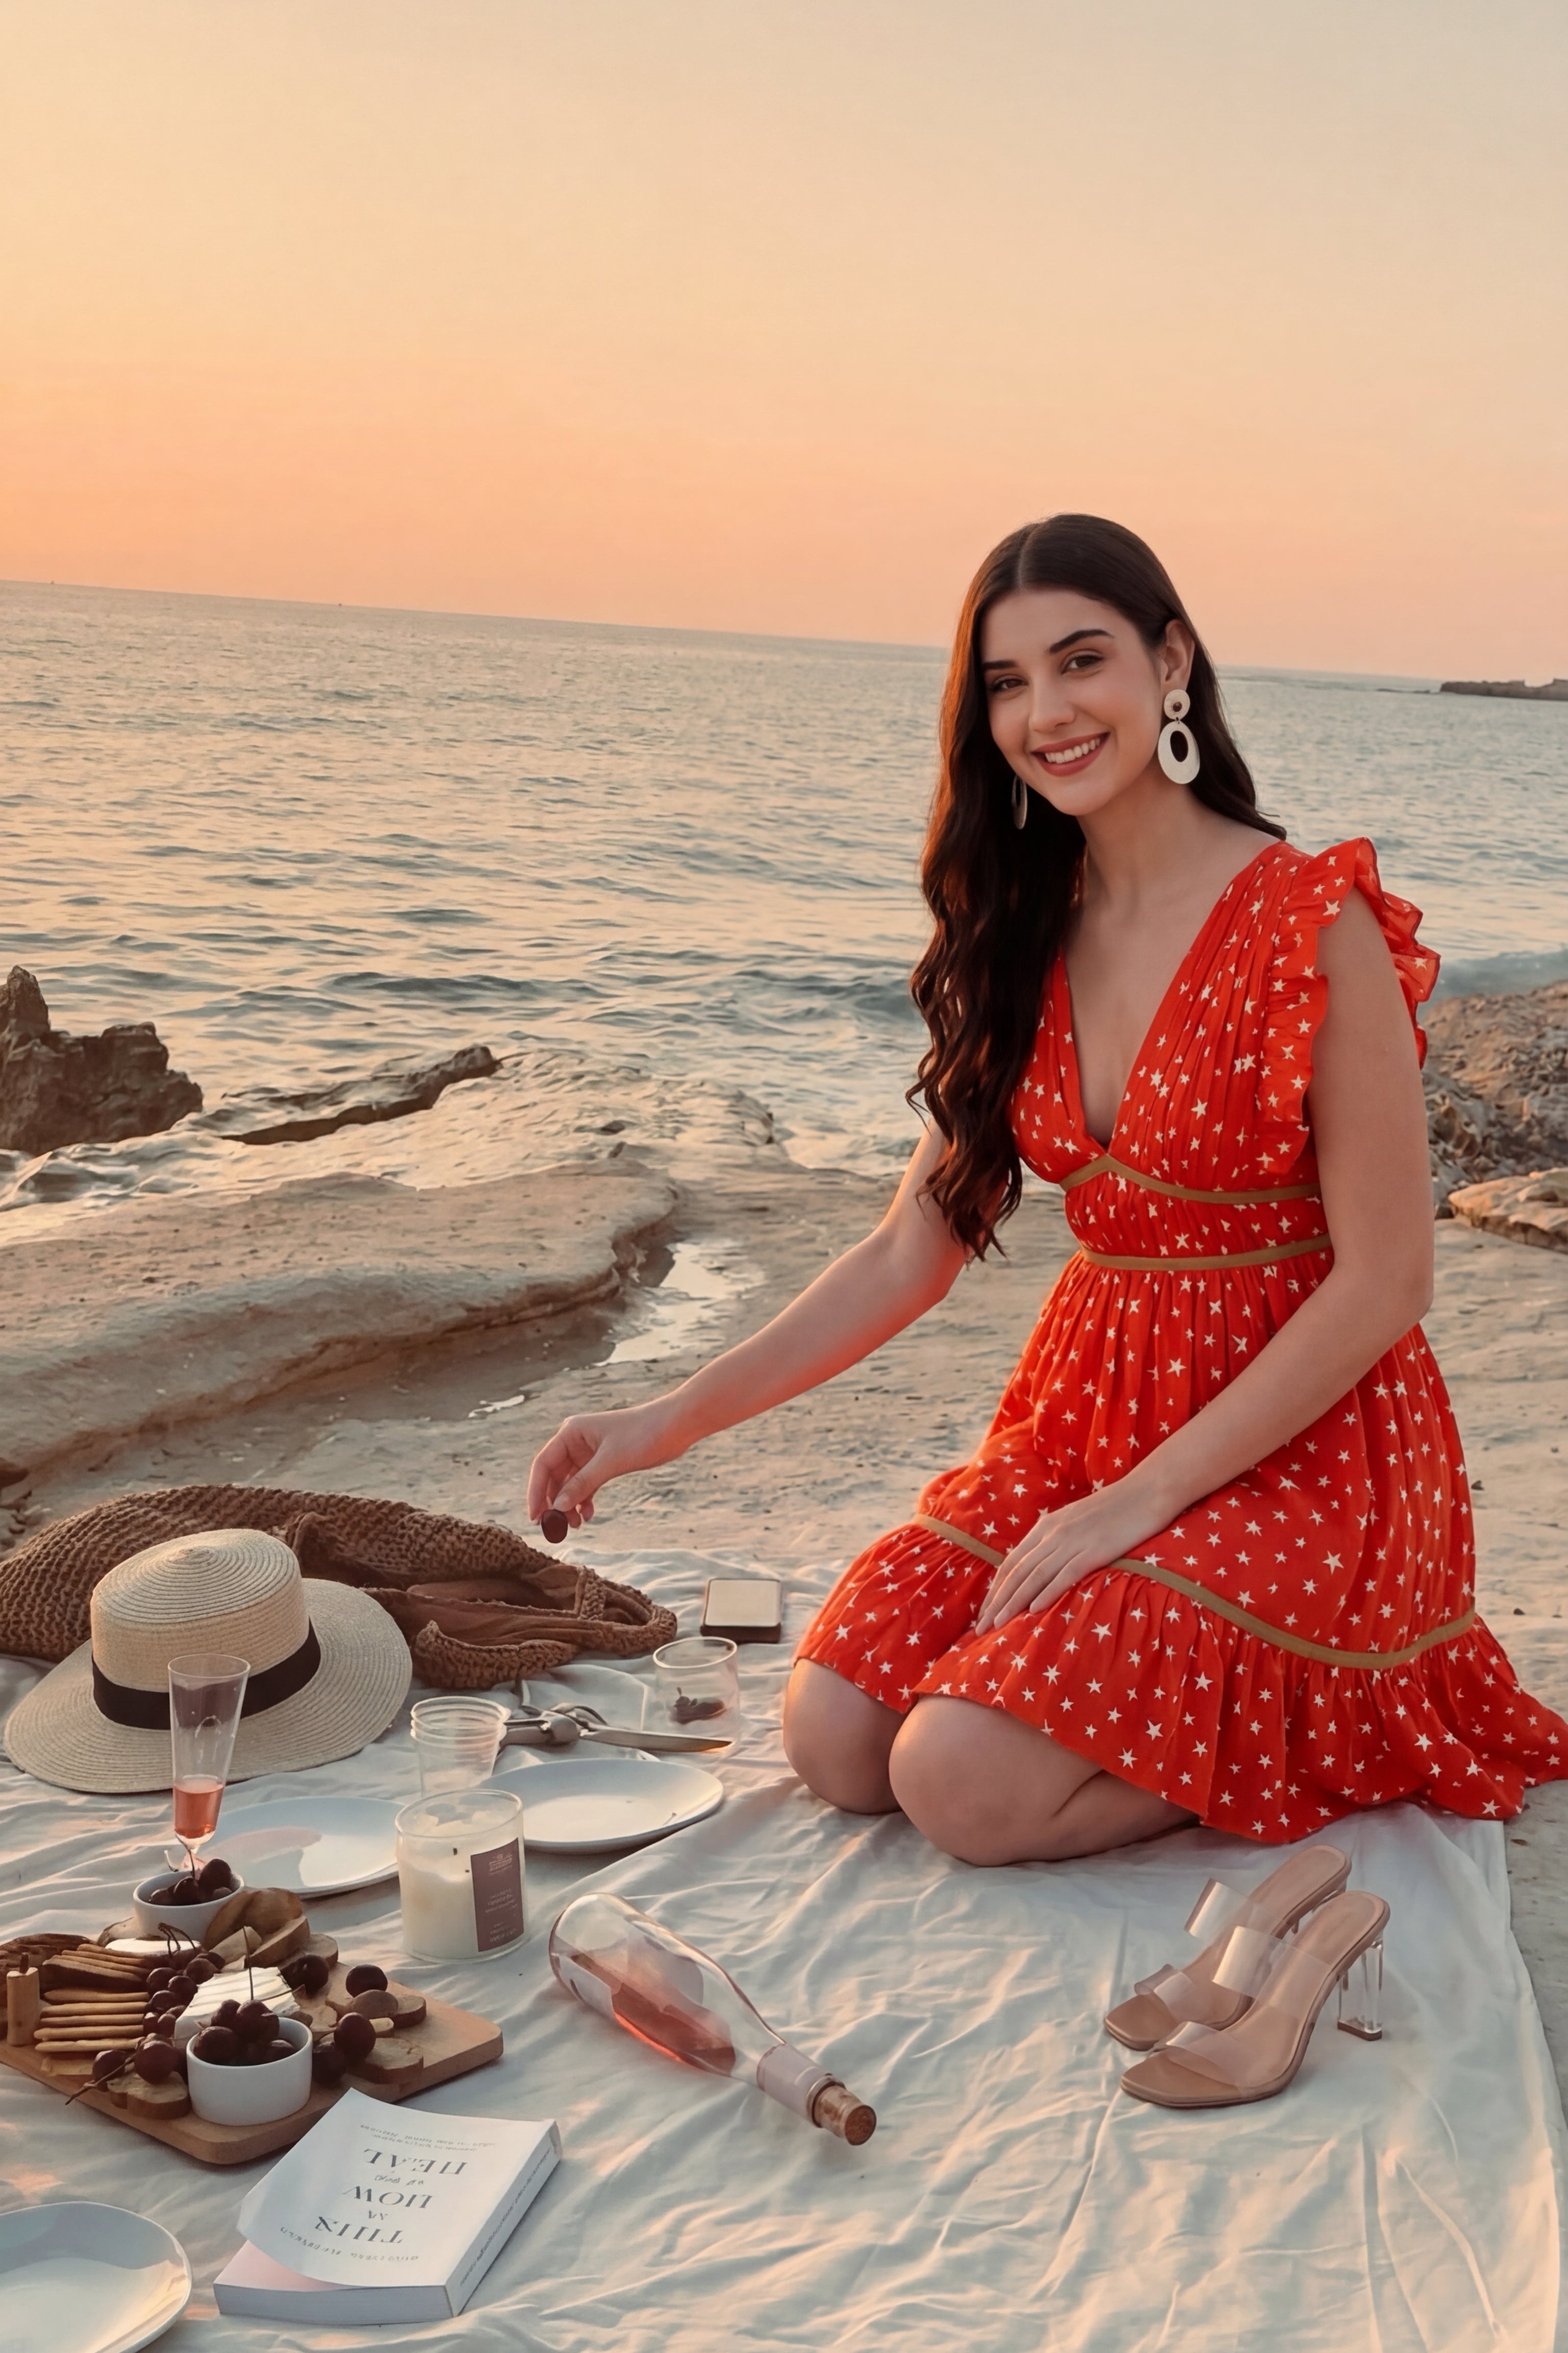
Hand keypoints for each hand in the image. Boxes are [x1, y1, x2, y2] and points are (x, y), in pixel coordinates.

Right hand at [526, 1401, 683, 1529]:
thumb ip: (583, 1484)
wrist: (676, 1426)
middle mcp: (576, 1441)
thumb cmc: (644, 1434)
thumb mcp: (611, 1461)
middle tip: (555, 1528)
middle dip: (554, 1502)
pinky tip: (588, 1515)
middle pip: (554, 1477)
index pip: (543, 1464)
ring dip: (569, 1504)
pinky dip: (584, 1500)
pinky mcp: (604, 1462)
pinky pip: (586, 1485)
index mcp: (571, 1432)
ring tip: (576, 1525)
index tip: (535, 1518)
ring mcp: (589, 1453)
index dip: (536, 1492)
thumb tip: (557, 1507)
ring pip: (570, 1483)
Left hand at [973, 1479, 1169, 1633]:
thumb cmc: (1116, 1509)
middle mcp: (1053, 1533)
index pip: (1012, 1563)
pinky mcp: (1095, 1550)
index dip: (996, 1589)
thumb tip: (1041, 1565)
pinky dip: (1048, 1592)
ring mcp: (1073, 1541)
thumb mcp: (1076, 1521)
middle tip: (981, 1628)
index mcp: (1046, 1526)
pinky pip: (1066, 1573)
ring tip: (997, 1625)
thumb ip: (1057, 1540)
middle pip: (1017, 1572)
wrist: (1147, 1491)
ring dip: (1014, 1602)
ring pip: (1035, 1576)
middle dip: (997, 1602)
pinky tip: (1034, 1610)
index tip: (984, 1612)